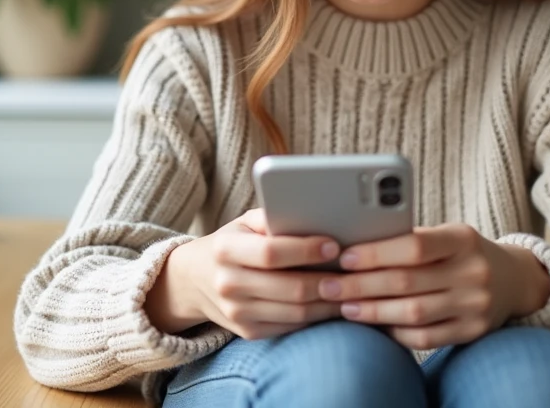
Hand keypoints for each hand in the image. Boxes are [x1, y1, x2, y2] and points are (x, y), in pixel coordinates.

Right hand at [145, 208, 343, 339]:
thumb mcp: (245, 222)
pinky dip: (318, 317)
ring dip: (330, 303)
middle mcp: (227, 283)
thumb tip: (316, 216)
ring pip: (296, 312)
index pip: (271, 252)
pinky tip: (335, 304)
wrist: (194, 280)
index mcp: (225, 249)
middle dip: (328, 281)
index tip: (334, 245)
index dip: (306, 250)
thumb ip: (274, 217)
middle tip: (355, 272)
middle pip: (289, 288)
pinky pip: (292, 327)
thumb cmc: (233, 242)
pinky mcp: (248, 332)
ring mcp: (236, 313)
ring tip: (353, 288)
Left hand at [316, 224, 549, 349]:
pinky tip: (375, 325)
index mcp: (463, 239)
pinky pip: (426, 337)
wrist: (514, 279)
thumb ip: (410, 239)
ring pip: (413, 313)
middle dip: (361, 285)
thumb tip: (354, 245)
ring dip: (373, 311)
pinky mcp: (472, 331)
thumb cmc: (463, 252)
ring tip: (345, 307)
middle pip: (407, 282)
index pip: (414, 246)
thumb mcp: (447, 235)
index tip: (344, 258)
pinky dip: (396, 332)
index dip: (376, 253)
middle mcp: (473, 272)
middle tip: (328, 286)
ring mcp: (475, 305)